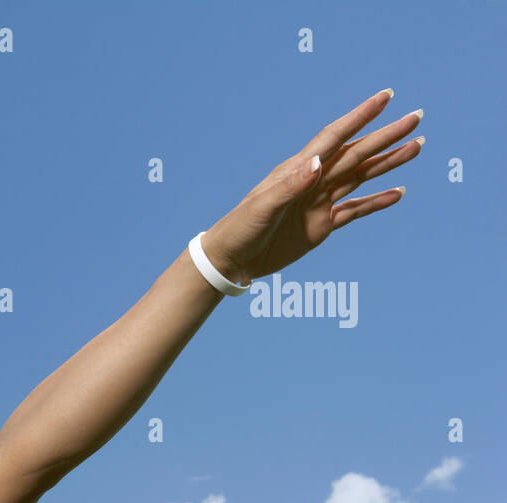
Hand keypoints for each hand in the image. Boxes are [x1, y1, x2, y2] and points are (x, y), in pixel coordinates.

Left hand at [202, 88, 422, 284]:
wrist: (231, 260)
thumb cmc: (240, 228)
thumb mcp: (263, 207)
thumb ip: (290, 186)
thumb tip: (317, 163)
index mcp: (298, 169)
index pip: (335, 137)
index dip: (360, 116)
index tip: (386, 97)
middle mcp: (313, 181)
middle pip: (356, 153)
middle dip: (386, 136)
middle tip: (417, 118)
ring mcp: (319, 202)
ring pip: (361, 176)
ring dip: (388, 163)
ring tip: (417, 146)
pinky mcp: (321, 225)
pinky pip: (356, 209)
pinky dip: (377, 202)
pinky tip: (398, 192)